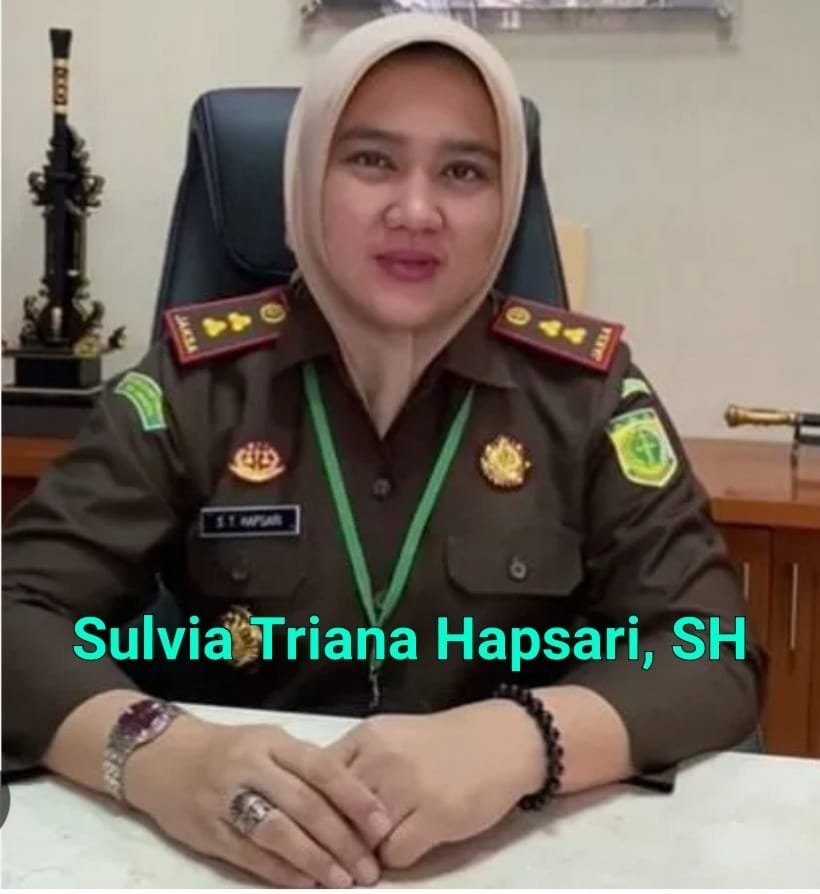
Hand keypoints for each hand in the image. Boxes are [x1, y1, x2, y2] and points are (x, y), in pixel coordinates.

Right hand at [126, 715, 391, 887]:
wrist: (161, 755)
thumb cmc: (229, 749)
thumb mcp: (268, 742)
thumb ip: (304, 767)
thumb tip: (354, 802)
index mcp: (273, 742)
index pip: (322, 768)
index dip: (355, 797)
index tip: (383, 824)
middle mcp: (252, 767)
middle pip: (304, 803)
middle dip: (341, 838)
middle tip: (369, 867)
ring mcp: (227, 799)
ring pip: (277, 832)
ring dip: (314, 860)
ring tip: (342, 880)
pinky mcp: (208, 831)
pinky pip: (249, 855)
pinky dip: (279, 871)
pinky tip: (304, 883)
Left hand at [329, 700, 544, 868]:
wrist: (502, 740)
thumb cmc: (442, 743)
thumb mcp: (390, 739)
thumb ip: (355, 764)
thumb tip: (315, 803)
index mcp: (367, 737)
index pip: (315, 781)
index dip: (310, 810)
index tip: (310, 830)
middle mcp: (382, 758)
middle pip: (333, 814)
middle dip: (333, 839)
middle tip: (335, 855)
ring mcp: (409, 786)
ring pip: (360, 839)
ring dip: (363, 853)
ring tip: (371, 853)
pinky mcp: (436, 815)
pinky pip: (394, 855)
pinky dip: (394, 860)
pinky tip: (407, 846)